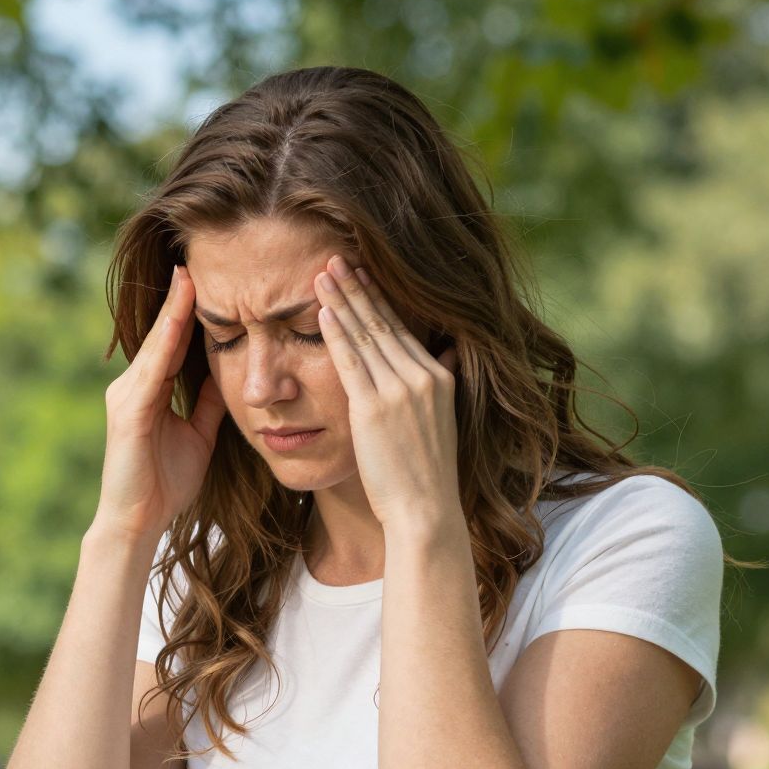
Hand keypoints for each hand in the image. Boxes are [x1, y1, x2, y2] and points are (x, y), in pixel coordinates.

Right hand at [95, 263, 228, 542]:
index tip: (211, 279)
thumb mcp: (198, 435)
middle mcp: (132, 386)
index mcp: (149, 391)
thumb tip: (225, 374)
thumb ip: (207, 404)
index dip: (190, 311)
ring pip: (156, 344)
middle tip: (196, 258)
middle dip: (180, 298)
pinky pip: (153, 369)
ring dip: (174, 310)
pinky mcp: (129, 412)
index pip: (174, 342)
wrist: (137, 523)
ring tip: (190, 275)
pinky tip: (181, 318)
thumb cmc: (164, 484)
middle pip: (162, 334)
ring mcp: (126, 396)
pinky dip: (166, 341)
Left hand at [314, 254, 459, 533]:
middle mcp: (422, 376)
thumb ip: (441, 380)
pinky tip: (322, 311)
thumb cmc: (426, 474)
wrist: (426, 510)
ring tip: (322, 274)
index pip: (402, 328)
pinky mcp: (373, 408)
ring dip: (341, 301)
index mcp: (439, 377)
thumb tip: (447, 348)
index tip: (362, 274)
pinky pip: (350, 361)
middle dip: (357, 288)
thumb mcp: (442, 420)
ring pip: (365, 335)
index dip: (379, 299)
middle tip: (336, 258)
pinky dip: (336, 333)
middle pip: (383, 322)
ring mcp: (398, 390)